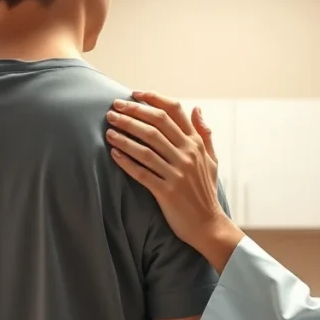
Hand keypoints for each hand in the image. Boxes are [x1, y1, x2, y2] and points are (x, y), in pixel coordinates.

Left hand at [106, 91, 243, 265]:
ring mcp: (177, 173)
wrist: (209, 224)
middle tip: (113, 108)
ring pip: (146, 147)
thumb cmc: (206, 191)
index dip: (153, 99)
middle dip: (132, 113)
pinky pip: (142, 172)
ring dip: (125, 135)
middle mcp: (187, 154)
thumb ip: (204, 133)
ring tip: (108, 128)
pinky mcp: (167, 191)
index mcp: (196, 143)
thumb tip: (198, 109)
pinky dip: (126, 161)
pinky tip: (113, 153)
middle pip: (156, 125)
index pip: (174, 111)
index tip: (133, 94)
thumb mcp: (212, 160)